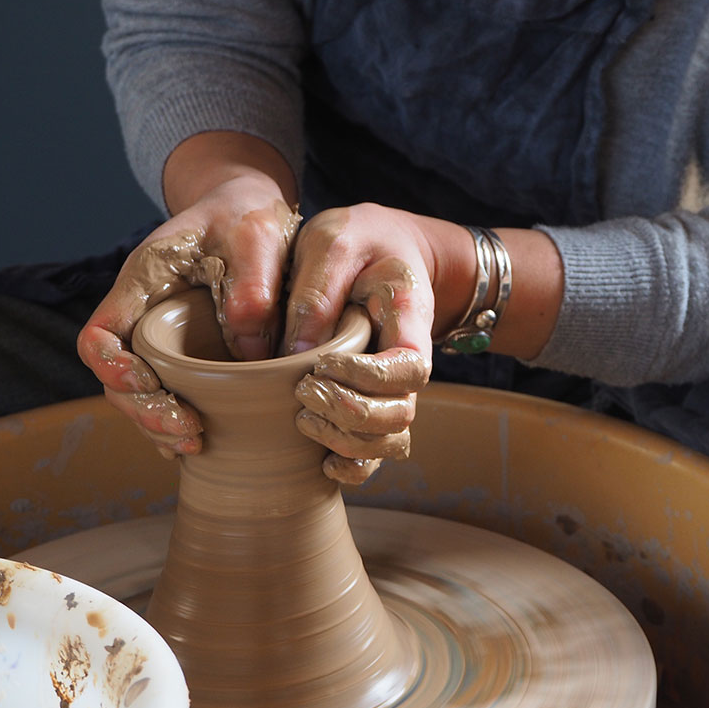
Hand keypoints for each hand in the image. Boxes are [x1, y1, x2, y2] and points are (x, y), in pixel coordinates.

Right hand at [77, 172, 298, 458]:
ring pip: (137, 394)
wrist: (249, 214)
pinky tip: (201, 445)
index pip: (99, 333)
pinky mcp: (181, 355)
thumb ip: (253, 282)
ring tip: (196, 442)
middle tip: (189, 429)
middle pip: (113, 376)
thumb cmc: (246, 218)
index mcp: (144, 280)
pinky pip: (167, 394)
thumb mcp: (256, 235)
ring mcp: (158, 338)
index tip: (146, 383)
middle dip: (143, 410)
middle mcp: (141, 314)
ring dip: (159, 424)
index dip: (111, 366)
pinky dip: (176, 423)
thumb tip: (250, 346)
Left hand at [285, 204, 442, 483]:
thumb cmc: (356, 239)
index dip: (369, 378)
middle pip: (402, 415)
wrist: (382, 246)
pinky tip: (319, 461)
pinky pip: (378, 454)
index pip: (410, 367)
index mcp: (410, 316)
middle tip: (303, 389)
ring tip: (302, 417)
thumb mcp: (332, 242)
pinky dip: (352, 468)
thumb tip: (298, 355)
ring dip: (347, 442)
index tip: (324, 361)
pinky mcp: (374, 402)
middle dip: (350, 413)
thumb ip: (316, 291)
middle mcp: (409, 360)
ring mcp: (395, 386)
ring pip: (392, 442)